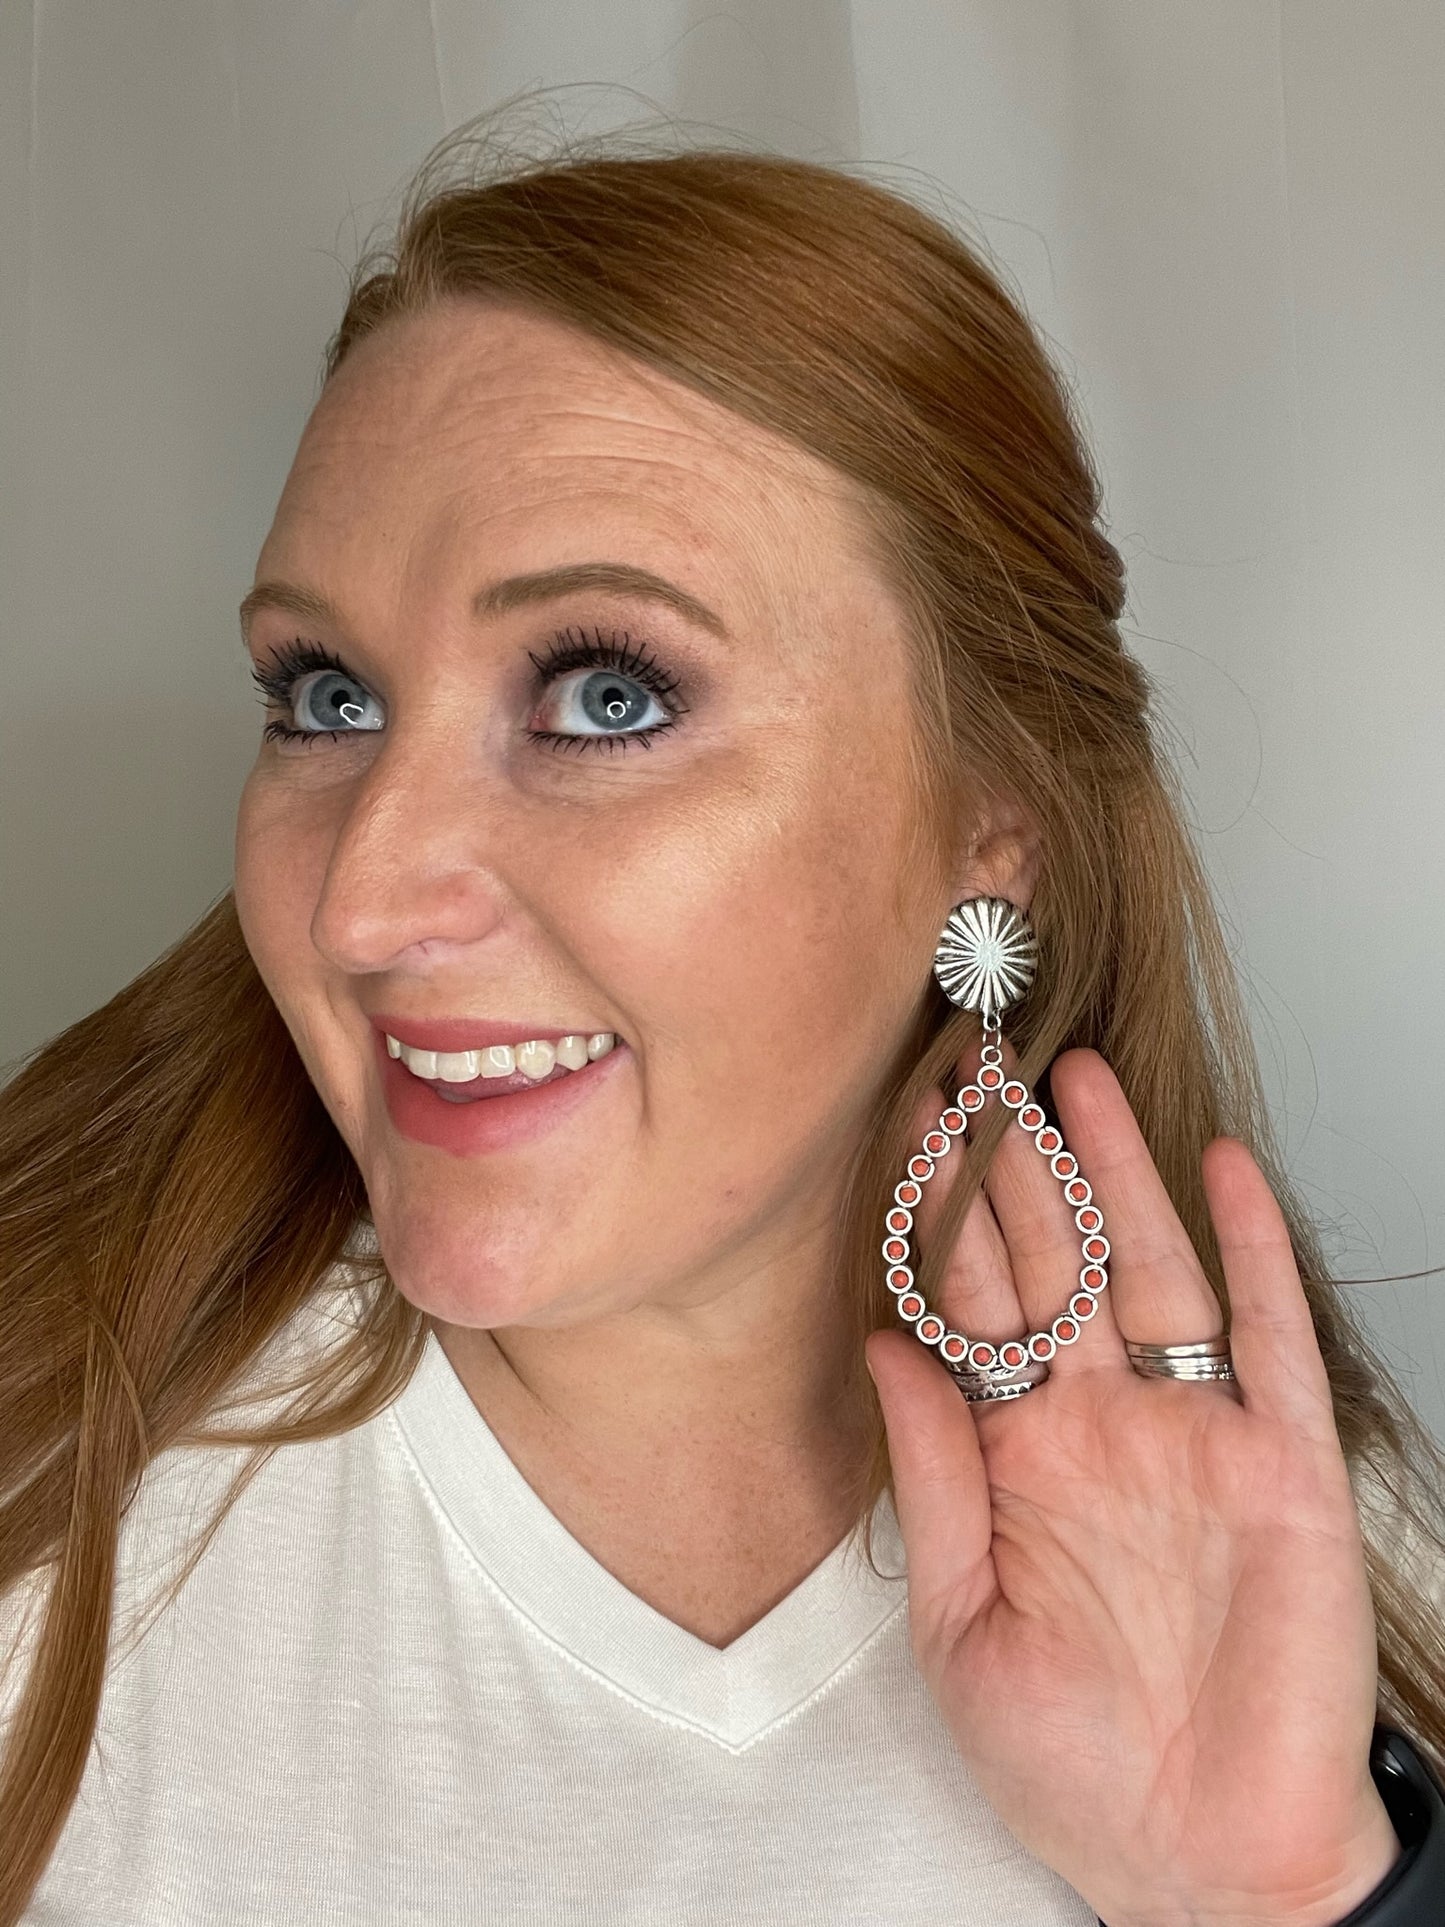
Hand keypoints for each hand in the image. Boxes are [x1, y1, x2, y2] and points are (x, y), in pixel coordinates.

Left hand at [864, 1047, 1401, 1926]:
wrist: (1201, 1862)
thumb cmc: (1076, 1762)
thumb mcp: (962, 1623)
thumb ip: (933, 1474)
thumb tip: (879, 1341)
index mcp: (1018, 1456)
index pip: (970, 1303)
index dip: (937, 1212)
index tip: (903, 1123)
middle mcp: (1101, 1424)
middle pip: (1052, 1261)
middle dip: (1015, 1161)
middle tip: (975, 1059)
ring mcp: (1191, 1434)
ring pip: (1151, 1270)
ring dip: (1117, 1172)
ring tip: (1075, 1077)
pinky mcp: (1280, 1463)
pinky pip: (1265, 1337)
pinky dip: (1248, 1248)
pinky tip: (1219, 1167)